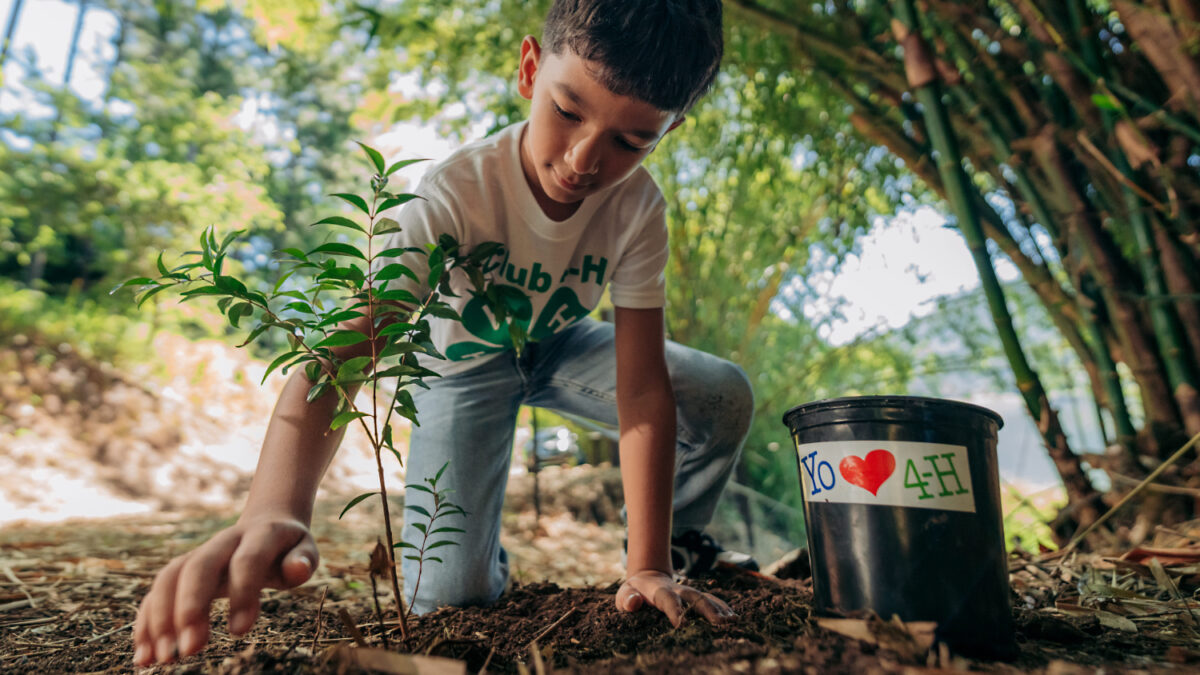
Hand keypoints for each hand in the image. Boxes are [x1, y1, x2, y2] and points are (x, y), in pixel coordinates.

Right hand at [132, 515, 317, 665]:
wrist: (266, 525)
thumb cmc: (289, 549)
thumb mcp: (305, 550)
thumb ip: (303, 560)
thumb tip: (297, 570)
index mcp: (259, 535)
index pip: (246, 560)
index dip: (242, 592)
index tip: (240, 632)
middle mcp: (223, 542)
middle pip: (198, 568)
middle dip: (190, 607)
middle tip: (191, 650)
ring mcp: (199, 554)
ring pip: (169, 578)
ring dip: (160, 618)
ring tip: (161, 659)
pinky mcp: (182, 570)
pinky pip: (157, 592)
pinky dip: (146, 622)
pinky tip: (144, 656)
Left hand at [615, 569, 734, 626]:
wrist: (648, 578)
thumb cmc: (633, 592)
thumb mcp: (624, 594)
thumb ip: (627, 599)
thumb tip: (634, 603)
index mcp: (659, 591)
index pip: (668, 600)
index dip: (675, 611)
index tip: (682, 625)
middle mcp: (678, 590)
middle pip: (695, 597)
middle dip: (707, 609)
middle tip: (720, 623)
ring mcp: (689, 592)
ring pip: (707, 598)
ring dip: (720, 609)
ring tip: (733, 621)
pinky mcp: (696, 596)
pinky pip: (712, 600)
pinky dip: (723, 608)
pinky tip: (734, 618)